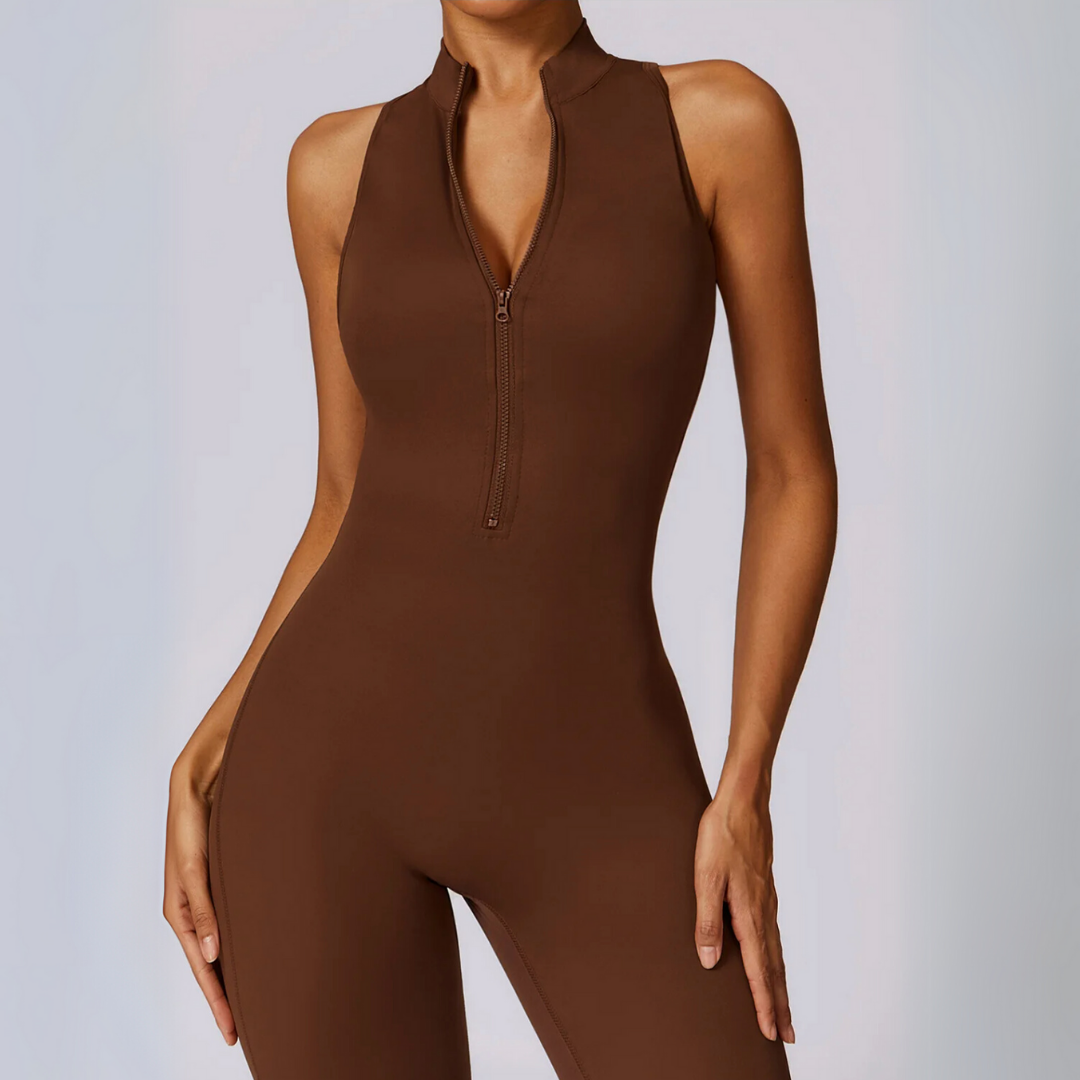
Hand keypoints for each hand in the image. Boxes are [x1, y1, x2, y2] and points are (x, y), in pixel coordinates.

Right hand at [164, 758, 235, 1044]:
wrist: (200, 787)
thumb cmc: (191, 824)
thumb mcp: (194, 866)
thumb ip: (202, 907)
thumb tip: (210, 953)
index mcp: (179, 912)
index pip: (200, 968)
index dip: (216, 1000)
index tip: (231, 1030)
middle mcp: (193, 911)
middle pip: (209, 965)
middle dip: (224, 997)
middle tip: (245, 1030)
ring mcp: (208, 900)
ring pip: (221, 947)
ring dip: (234, 973)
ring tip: (254, 1002)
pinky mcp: (222, 885)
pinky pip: (231, 924)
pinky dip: (240, 945)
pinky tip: (257, 954)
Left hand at [694, 776, 793, 1043]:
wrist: (743, 800)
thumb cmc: (721, 835)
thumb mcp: (705, 877)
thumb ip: (708, 920)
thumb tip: (711, 961)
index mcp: (749, 913)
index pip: (759, 969)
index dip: (763, 1002)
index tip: (770, 1032)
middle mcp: (764, 911)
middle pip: (775, 967)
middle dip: (779, 1003)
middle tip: (787, 1035)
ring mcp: (767, 900)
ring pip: (777, 951)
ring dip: (779, 983)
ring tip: (782, 1008)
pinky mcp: (764, 889)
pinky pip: (773, 933)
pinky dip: (776, 957)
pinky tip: (772, 958)